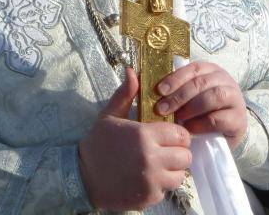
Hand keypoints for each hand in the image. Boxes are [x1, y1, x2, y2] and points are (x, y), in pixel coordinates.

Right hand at [78, 67, 191, 210]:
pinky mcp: (148, 198)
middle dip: (179, 152)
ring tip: (160, 164)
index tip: (170, 134)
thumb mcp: (110, 115)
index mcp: (144, 134)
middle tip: (167, 149)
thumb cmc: (98, 142)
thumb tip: (132, 70)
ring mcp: (151, 181)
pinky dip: (161, 185)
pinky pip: (167, 190)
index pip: (181, 134)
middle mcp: (151, 158)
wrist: (83, 176)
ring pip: (180, 175)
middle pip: (185, 156)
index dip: (178, 134)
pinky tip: (147, 177)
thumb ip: (126, 94)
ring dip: (173, 170)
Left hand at [155, 61, 246, 150]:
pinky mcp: (239, 120)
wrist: (217, 139)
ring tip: (177, 119)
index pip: (192, 69)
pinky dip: (201, 124)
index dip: (175, 78)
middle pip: (201, 82)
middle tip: (161, 109)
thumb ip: (162, 87)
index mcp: (210, 70)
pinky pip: (219, 119)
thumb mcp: (181, 98)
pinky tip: (189, 129)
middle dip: (179, 96)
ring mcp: (235, 99)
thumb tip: (132, 73)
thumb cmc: (195, 114)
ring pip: (213, 97)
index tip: (158, 91)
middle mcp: (225, 80)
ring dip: (191, 108)